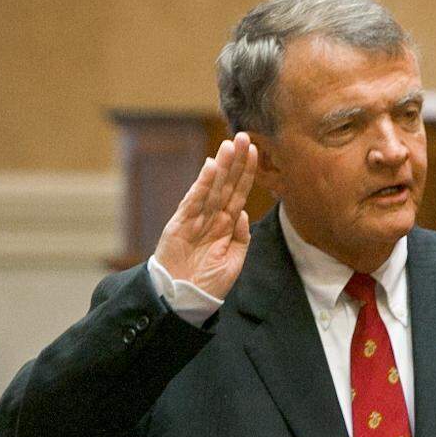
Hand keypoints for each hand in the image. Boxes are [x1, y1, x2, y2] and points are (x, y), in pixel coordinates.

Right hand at [154, 132, 258, 299]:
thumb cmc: (208, 285)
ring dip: (221, 166)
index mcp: (226, 226)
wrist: (182, 300)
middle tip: (243, 136)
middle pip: (226, 184)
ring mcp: (195, 219)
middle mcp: (211, 218)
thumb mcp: (234, 263)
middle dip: (235, 161)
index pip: (239, 193)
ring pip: (212, 188)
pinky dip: (202, 184)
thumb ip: (241, 238)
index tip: (255, 151)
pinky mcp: (180, 224)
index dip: (247, 173)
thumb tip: (244, 213)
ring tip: (229, 145)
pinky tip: (210, 167)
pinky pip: (194, 201)